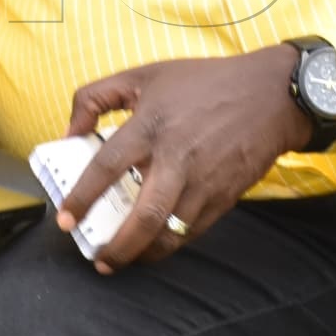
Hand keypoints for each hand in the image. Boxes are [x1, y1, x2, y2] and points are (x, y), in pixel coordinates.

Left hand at [57, 46, 311, 273]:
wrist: (270, 96)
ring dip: (144, 254)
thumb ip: (95, 98)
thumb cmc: (202, 83)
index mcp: (151, 126)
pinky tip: (154, 245)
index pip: (107, 167)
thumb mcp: (142, 75)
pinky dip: (171, 244)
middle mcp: (177, 159)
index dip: (82, 197)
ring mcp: (204, 182)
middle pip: (145, 216)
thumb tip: (69, 132)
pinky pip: (193, 231)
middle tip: (99, 260)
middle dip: (119, 247)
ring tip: (122, 260)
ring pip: (172, 233)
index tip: (66, 219)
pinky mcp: (224, 196)